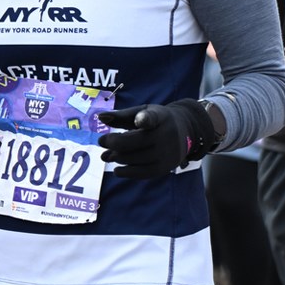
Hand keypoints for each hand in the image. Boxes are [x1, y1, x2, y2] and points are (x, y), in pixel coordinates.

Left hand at [96, 100, 217, 177]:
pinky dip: (127, 172)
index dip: (145, 119)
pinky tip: (117, 169)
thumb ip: (121, 116)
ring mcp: (166, 153)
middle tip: (101, 141)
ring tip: (106, 155)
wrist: (185, 131)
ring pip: (136, 158)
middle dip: (114, 142)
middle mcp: (165, 135)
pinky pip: (143, 173)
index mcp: (159, 117)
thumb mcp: (142, 111)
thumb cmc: (156, 120)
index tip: (139, 119)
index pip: (152, 118)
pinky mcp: (165, 168)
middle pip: (135, 142)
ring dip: (117, 157)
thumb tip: (100, 117)